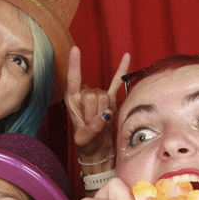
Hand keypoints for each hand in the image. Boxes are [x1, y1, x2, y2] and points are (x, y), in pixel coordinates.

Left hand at [67, 49, 130, 163]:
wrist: (99, 150)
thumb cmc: (87, 145)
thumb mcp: (84, 140)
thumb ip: (93, 128)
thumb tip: (105, 115)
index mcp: (72, 100)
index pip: (73, 80)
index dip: (75, 65)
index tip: (75, 49)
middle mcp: (84, 94)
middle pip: (94, 95)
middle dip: (94, 113)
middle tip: (92, 125)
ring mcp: (98, 95)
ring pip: (106, 96)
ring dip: (104, 112)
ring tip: (99, 122)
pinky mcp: (111, 98)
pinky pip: (117, 82)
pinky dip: (122, 69)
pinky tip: (127, 56)